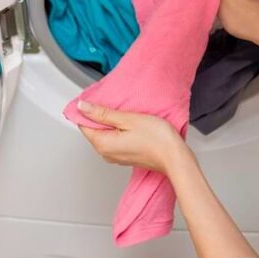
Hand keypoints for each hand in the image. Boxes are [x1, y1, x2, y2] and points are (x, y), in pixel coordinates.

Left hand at [76, 101, 190, 173]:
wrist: (175, 157)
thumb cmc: (157, 139)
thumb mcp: (128, 119)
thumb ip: (103, 113)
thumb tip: (83, 107)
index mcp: (102, 144)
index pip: (83, 124)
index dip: (89, 109)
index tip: (99, 100)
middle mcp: (106, 153)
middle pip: (94, 129)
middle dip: (101, 115)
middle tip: (115, 105)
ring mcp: (115, 157)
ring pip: (105, 134)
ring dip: (112, 122)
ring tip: (126, 114)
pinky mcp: (125, 156)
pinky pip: (115, 140)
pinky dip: (120, 130)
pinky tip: (131, 124)